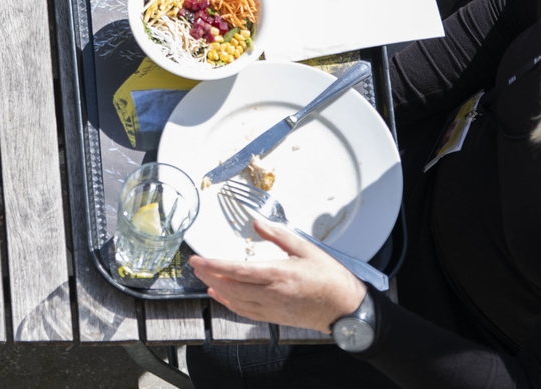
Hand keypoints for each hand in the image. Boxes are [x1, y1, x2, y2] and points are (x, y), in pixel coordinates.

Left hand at [189, 218, 366, 333]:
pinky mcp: (274, 318)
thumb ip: (278, 235)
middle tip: (195, 265)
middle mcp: (271, 294)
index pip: (237, 270)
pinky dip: (229, 304)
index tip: (197, 260)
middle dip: (209, 275)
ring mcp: (272, 309)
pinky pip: (246, 312)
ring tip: (204, 277)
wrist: (346, 309)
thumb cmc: (330, 278)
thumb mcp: (306, 249)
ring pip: (235, 300)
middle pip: (230, 286)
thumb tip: (257, 222)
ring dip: (217, 289)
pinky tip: (221, 296)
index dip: (213, 265)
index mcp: (278, 274)